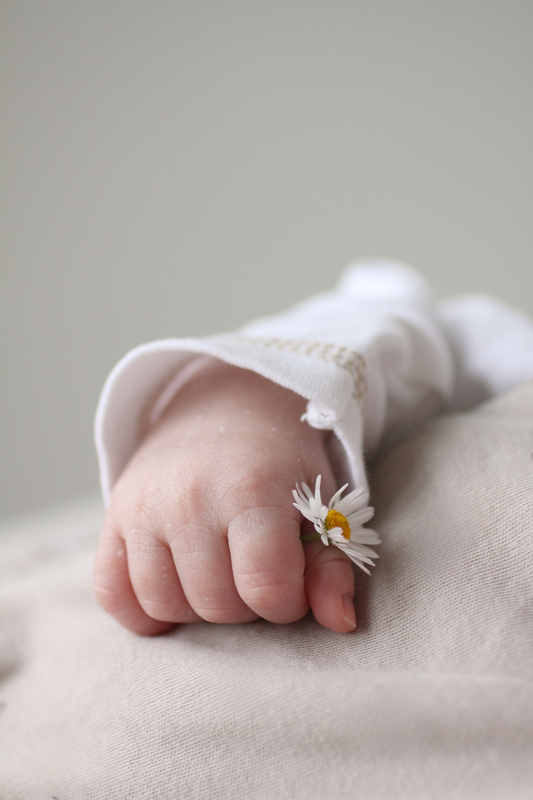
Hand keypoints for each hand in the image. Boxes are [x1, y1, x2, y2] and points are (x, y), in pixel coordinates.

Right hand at [94, 358, 356, 634]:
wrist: (224, 407)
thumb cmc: (280, 463)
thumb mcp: (319, 503)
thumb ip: (332, 566)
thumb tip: (341, 624)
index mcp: (249, 489)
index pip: (266, 588)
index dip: (285, 602)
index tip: (289, 581)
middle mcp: (188, 497)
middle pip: (215, 605)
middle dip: (245, 605)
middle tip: (253, 570)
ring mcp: (142, 506)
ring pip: (163, 605)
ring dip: (196, 608)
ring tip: (218, 573)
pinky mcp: (112, 515)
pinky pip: (110, 592)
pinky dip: (140, 606)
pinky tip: (173, 586)